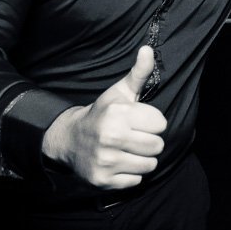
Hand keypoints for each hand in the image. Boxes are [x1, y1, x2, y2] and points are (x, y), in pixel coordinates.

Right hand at [41, 46, 168, 188]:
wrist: (70, 139)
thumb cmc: (103, 114)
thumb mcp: (121, 92)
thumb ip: (139, 73)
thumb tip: (148, 49)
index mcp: (118, 114)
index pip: (160, 124)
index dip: (153, 123)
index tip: (139, 122)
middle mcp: (110, 137)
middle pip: (157, 146)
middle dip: (150, 142)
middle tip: (134, 137)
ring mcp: (105, 161)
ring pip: (150, 165)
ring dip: (143, 159)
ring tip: (128, 150)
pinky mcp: (103, 180)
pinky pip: (136, 180)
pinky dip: (131, 174)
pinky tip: (119, 163)